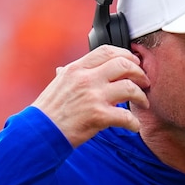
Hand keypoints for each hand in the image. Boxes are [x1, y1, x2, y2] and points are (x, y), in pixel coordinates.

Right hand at [31, 45, 149, 146]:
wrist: (39, 133)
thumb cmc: (48, 112)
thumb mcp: (56, 85)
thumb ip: (66, 75)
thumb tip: (63, 70)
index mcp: (76, 69)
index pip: (107, 51)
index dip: (126, 55)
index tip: (134, 62)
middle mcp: (86, 79)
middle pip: (123, 65)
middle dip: (139, 73)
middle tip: (145, 82)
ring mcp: (93, 96)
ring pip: (129, 88)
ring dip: (141, 96)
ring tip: (143, 103)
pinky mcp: (98, 116)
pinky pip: (126, 116)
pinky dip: (134, 122)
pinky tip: (133, 126)